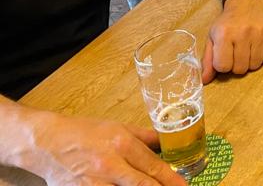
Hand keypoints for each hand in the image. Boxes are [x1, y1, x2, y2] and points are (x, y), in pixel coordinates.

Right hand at [17, 108, 185, 185]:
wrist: (47, 143)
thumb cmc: (83, 132)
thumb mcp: (117, 127)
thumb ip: (144, 137)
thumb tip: (166, 142)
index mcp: (121, 144)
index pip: (153, 165)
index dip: (171, 179)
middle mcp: (110, 164)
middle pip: (143, 184)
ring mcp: (94, 182)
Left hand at [202, 0, 262, 81]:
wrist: (247, 1)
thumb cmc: (228, 22)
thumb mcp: (213, 37)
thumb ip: (208, 60)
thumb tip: (204, 81)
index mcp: (225, 34)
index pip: (223, 66)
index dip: (223, 65)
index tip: (224, 56)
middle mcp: (243, 33)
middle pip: (240, 69)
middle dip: (237, 64)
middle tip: (236, 53)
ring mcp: (260, 33)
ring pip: (255, 65)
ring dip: (250, 61)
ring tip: (247, 49)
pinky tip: (257, 46)